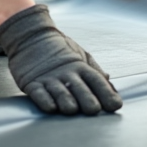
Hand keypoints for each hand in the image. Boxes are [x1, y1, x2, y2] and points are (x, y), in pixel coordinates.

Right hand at [0, 4, 122, 115]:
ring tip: (71, 109)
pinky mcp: (32, 82)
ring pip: (60, 92)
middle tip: (94, 110)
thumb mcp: (80, 55)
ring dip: (66, 101)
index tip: (115, 105)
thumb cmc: (59, 49)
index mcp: (81, 67)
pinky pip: (38, 93)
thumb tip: (111, 85)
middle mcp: (67, 73)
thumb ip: (95, 71)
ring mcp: (49, 78)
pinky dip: (44, 100)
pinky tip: (51, 107)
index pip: (97, 80)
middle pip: (79, 88)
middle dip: (87, 99)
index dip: (106, 93)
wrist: (31, 36)